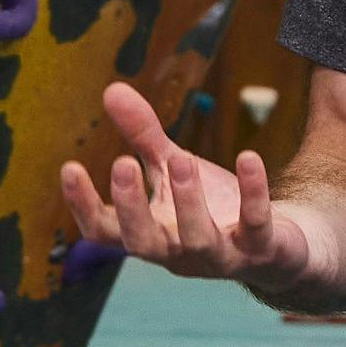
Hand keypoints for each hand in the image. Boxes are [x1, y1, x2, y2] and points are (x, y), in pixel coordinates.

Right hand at [61, 82, 312, 291]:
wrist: (275, 245)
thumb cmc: (211, 206)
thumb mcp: (172, 167)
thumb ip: (143, 136)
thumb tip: (111, 90)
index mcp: (150, 234)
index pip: (103, 230)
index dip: (83, 205)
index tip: (69, 166)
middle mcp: (177, 253)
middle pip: (142, 242)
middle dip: (131, 206)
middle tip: (123, 163)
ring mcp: (219, 256)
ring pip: (196, 239)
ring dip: (187, 200)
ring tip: (182, 158)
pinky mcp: (260, 248)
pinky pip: (255, 225)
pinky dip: (253, 193)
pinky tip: (248, 157)